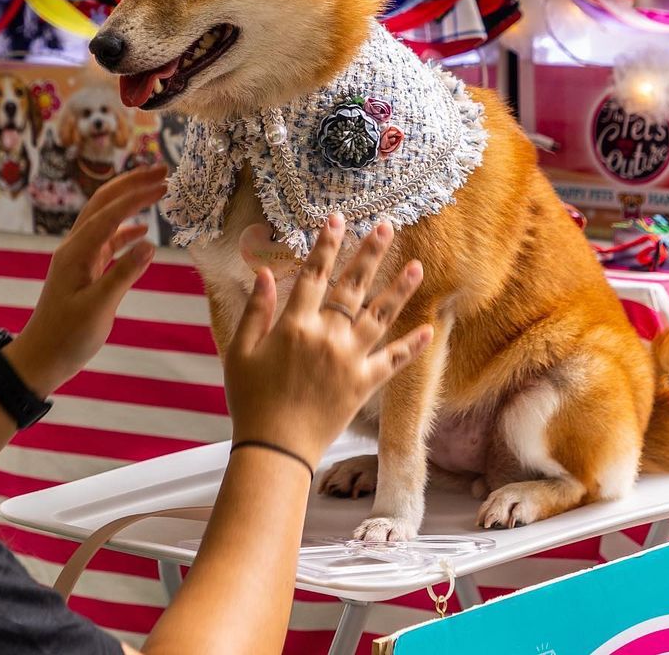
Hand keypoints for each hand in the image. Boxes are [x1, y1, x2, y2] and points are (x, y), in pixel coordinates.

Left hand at [8, 164, 167, 396]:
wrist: (41, 358)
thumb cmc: (67, 337)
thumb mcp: (98, 307)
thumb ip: (124, 274)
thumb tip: (149, 243)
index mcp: (76, 252)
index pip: (110, 212)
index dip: (138, 195)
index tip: (164, 183)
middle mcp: (76, 247)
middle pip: (104, 202)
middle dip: (132, 183)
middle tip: (162, 170)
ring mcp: (80, 257)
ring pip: (106, 217)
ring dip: (131, 201)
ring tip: (157, 190)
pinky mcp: (85, 269)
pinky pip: (108, 240)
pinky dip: (126, 230)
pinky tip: (144, 232)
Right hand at [224, 214, 431, 471]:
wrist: (275, 450)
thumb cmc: (250, 400)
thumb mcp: (240, 352)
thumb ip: (255, 310)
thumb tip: (263, 272)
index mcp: (294, 325)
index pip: (314, 274)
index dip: (326, 244)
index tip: (338, 219)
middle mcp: (326, 336)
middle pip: (352, 286)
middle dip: (369, 253)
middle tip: (387, 227)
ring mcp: (349, 360)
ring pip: (379, 316)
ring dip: (398, 289)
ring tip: (416, 266)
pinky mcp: (364, 384)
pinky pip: (392, 361)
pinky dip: (410, 345)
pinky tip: (428, 328)